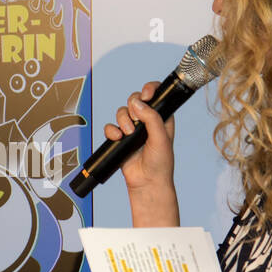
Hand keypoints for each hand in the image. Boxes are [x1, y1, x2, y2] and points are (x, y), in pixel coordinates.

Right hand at [103, 81, 178, 225]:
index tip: (146, 94)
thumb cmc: (160, 163)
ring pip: (122, 112)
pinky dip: (112, 130)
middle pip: (135, 99)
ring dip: (123, 119)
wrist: (147, 182)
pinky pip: (110, 126)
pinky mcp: (120, 138)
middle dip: (133, 106)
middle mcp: (146, 121)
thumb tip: (138, 103)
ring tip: (128, 133)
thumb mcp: (161, 138)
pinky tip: (118, 138)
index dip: (149, 89)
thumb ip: (151, 118)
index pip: (156, 94)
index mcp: (161, 117)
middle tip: (136, 119)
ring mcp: (132, 129)